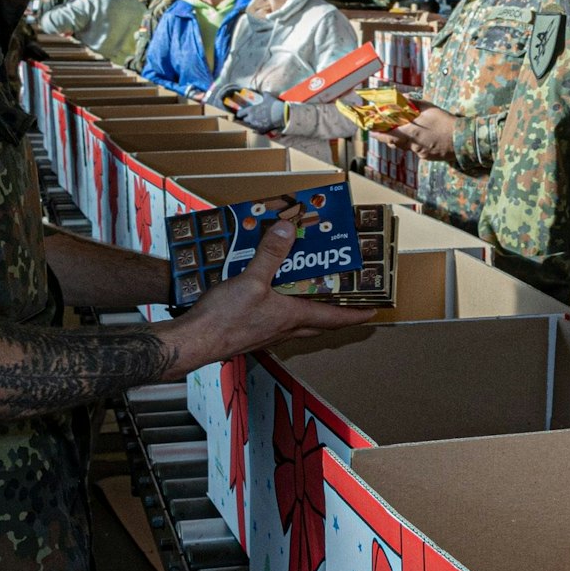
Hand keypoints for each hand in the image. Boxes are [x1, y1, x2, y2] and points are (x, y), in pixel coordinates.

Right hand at [177, 220, 374, 359]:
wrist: (193, 342)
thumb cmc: (224, 318)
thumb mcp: (251, 279)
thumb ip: (270, 253)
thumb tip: (288, 228)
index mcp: (292, 317)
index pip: (334, 317)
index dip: (356, 313)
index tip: (375, 310)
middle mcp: (283, 329)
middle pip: (319, 324)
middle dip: (337, 314)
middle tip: (348, 302)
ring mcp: (266, 334)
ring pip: (298, 324)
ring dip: (309, 311)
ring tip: (312, 293)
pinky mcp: (249, 334)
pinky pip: (276, 322)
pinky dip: (283, 310)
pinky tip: (272, 298)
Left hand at [232, 91, 287, 133]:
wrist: (282, 115)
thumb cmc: (274, 105)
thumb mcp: (268, 97)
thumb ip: (264, 95)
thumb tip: (264, 92)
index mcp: (251, 110)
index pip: (240, 113)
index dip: (240, 113)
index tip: (241, 113)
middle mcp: (251, 118)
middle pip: (244, 120)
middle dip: (246, 118)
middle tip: (250, 116)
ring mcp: (256, 125)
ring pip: (250, 125)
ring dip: (252, 123)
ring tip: (256, 121)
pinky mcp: (262, 130)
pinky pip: (257, 130)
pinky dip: (258, 128)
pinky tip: (261, 125)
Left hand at [371, 100, 455, 160]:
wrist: (463, 140)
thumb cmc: (446, 123)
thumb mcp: (429, 109)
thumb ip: (414, 104)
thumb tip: (403, 98)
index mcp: (412, 133)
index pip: (389, 134)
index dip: (378, 133)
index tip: (370, 130)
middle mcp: (413, 145)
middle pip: (395, 143)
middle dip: (387, 137)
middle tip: (381, 132)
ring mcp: (421, 153)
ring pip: (407, 146)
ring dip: (404, 139)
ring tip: (408, 131)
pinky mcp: (428, 157)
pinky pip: (417, 150)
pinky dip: (416, 143)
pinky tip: (425, 137)